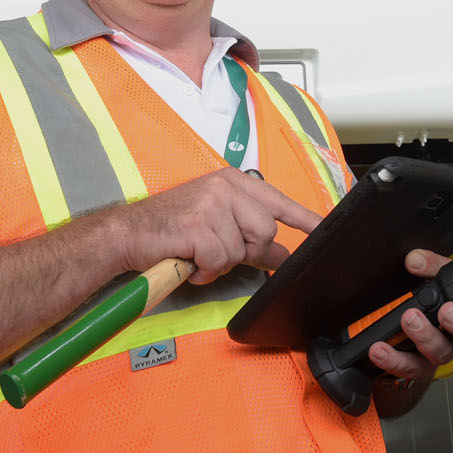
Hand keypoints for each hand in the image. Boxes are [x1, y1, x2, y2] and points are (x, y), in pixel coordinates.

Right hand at [111, 169, 321, 284]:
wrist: (129, 232)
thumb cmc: (172, 228)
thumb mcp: (216, 223)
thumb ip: (250, 237)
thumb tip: (281, 256)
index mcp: (232, 182)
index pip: (278, 202)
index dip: (304, 219)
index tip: (323, 229)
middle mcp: (225, 187)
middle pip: (264, 232)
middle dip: (244, 250)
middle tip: (216, 250)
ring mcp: (211, 204)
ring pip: (241, 251)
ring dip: (219, 262)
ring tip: (197, 253)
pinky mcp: (198, 225)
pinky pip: (220, 261)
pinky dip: (204, 270)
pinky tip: (189, 259)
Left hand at [367, 249, 452, 381]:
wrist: (418, 322)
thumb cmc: (435, 300)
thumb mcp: (437, 277)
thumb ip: (430, 266)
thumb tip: (414, 261)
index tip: (448, 308)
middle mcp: (447, 346)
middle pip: (446, 350)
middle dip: (429, 335)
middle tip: (411, 317)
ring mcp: (428, 359)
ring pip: (422, 363)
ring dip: (403, 350)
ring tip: (388, 335)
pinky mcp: (410, 366)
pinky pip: (402, 369)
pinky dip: (389, 359)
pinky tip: (378, 350)